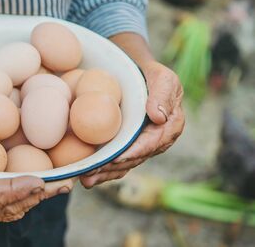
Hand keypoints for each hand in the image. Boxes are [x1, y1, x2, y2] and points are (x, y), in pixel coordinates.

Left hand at [80, 61, 184, 187]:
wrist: (140, 77)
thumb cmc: (153, 76)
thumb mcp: (163, 79)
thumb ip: (163, 95)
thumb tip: (158, 117)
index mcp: (170, 128)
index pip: (151, 143)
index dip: (134, 152)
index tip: (117, 158)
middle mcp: (157, 142)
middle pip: (134, 159)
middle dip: (113, 168)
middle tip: (92, 173)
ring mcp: (142, 147)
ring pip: (124, 165)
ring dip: (105, 174)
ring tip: (87, 180)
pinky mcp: (129, 148)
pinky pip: (117, 163)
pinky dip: (103, 171)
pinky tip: (88, 177)